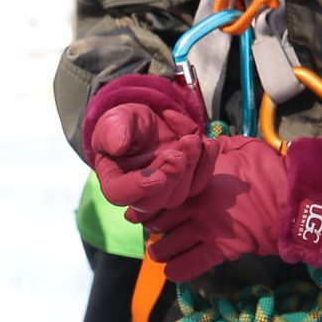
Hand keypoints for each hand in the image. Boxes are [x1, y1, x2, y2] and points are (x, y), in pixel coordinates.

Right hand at [82, 73, 207, 220]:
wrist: (147, 121)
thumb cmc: (125, 123)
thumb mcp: (115, 120)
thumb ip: (113, 131)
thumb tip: (118, 146)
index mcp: (114, 181)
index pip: (120, 194)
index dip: (138, 188)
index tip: (156, 177)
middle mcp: (138, 193)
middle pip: (154, 201)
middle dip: (171, 176)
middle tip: (179, 149)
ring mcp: (164, 191)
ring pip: (180, 195)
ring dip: (191, 167)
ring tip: (192, 138)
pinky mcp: (184, 183)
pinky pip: (199, 182)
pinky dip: (207, 162)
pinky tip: (208, 142)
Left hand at [146, 133, 321, 282]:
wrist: (291, 197)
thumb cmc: (267, 168)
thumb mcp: (237, 147)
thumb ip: (211, 148)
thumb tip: (195, 144)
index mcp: (196, 180)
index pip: (158, 195)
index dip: (149, 203)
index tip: (145, 208)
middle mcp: (195, 206)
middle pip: (158, 222)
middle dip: (152, 228)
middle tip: (154, 231)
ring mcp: (206, 229)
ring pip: (168, 246)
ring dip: (161, 252)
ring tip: (160, 253)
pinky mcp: (221, 249)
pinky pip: (190, 265)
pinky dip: (178, 271)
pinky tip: (173, 271)